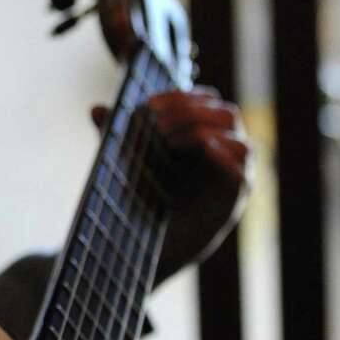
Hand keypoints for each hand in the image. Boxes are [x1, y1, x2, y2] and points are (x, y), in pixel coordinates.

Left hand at [92, 87, 251, 283]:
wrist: (140, 243)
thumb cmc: (137, 197)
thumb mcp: (123, 160)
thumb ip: (115, 134)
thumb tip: (95, 109)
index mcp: (199, 133)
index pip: (204, 100)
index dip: (179, 96)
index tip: (149, 104)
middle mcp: (221, 151)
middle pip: (224, 113)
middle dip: (190, 111)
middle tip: (157, 125)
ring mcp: (230, 175)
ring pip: (239, 138)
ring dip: (204, 131)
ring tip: (169, 142)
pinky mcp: (233, 200)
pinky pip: (243, 170)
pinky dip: (226, 156)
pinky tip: (205, 149)